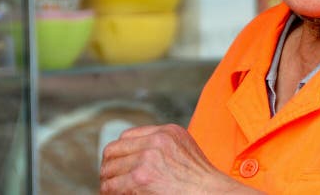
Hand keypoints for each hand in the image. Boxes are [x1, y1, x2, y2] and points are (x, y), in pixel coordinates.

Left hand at [99, 123, 253, 193]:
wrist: (211, 194)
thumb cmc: (201, 182)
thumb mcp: (185, 151)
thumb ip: (164, 147)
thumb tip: (138, 155)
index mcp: (167, 132)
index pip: (127, 136)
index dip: (120, 153)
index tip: (120, 166)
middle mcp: (156, 141)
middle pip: (113, 150)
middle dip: (110, 167)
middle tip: (112, 181)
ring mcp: (147, 159)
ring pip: (108, 169)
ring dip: (109, 182)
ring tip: (115, 191)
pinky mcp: (140, 179)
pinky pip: (111, 186)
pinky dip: (110, 193)